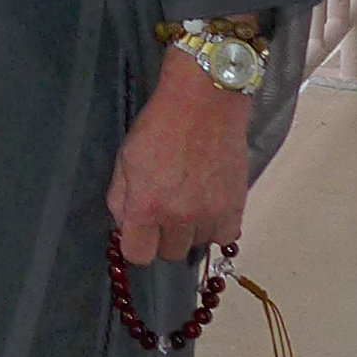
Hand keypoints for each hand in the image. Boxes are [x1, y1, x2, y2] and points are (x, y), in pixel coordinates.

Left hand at [106, 51, 249, 264]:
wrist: (204, 102)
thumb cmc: (159, 125)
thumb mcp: (125, 158)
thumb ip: (120, 198)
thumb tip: (126, 225)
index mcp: (148, 206)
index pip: (138, 255)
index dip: (135, 242)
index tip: (139, 228)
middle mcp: (181, 217)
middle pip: (169, 253)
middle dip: (162, 235)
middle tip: (165, 208)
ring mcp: (212, 214)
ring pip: (197, 244)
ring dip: (191, 230)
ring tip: (189, 201)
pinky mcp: (237, 206)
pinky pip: (225, 236)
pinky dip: (216, 226)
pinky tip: (209, 206)